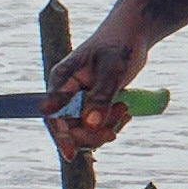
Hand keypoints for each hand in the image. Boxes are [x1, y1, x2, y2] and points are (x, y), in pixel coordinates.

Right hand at [39, 17, 153, 159]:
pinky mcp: (95, 105)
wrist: (134, 34)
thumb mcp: (112, 68)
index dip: (60, 136)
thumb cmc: (120, 45)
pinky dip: (113, 124)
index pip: (53, 114)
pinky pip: (99, 126)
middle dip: (91, 134)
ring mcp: (81, 101)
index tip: (70, 154)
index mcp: (61, 80)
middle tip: (113, 130)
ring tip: (124, 109)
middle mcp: (67, 93)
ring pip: (86, 131)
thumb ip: (102, 96)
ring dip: (106, 128)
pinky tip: (125, 112)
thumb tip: (90, 124)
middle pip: (69, 128)